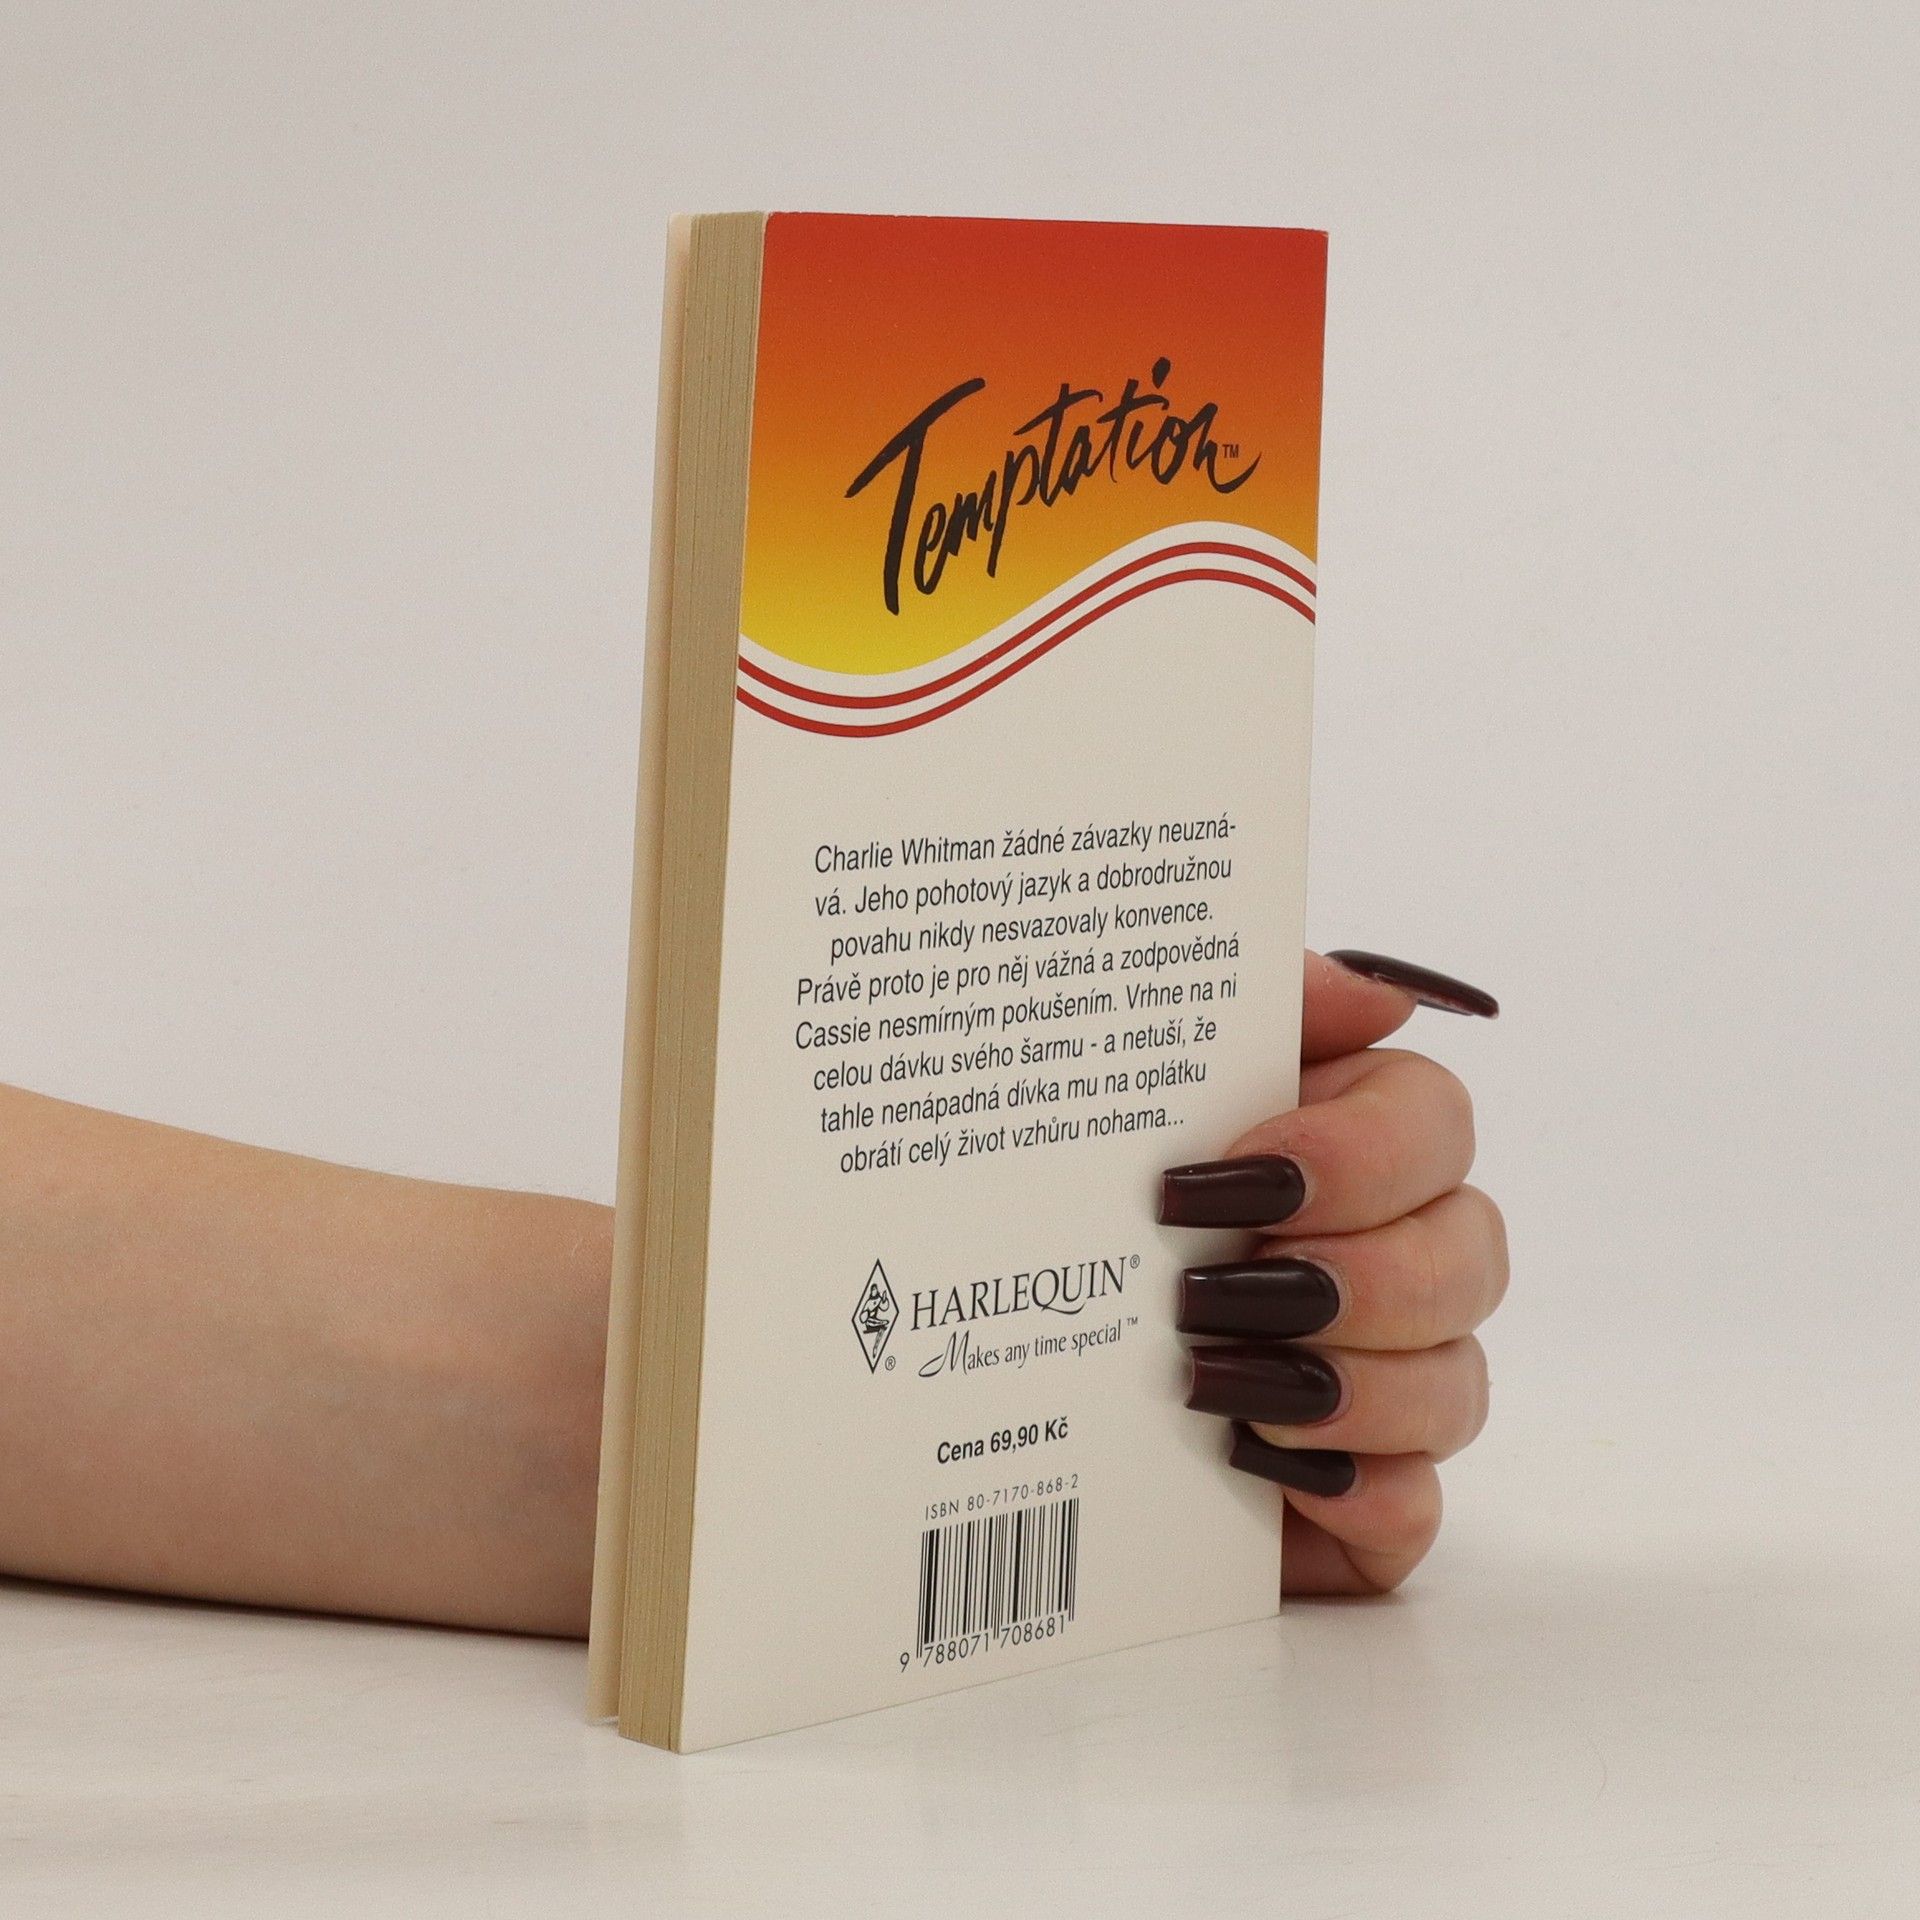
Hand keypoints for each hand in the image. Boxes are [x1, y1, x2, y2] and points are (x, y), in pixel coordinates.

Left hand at [1159, 949, 1504, 1594]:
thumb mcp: (1146, 1072)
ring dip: (1344, 1386)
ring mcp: (1390, 1384)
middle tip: (1215, 1292)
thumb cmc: (1096, 1189)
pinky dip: (1356, 1491)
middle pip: (1469, 1257)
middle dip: (1353, 1277)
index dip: (1360, 1153)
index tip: (1243, 1178)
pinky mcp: (1361, 1495)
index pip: (1436, 1122)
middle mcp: (1396, 1256)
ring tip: (1212, 1382)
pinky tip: (1263, 1469)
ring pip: (1455, 1385)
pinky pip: (1417, 1509)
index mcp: (1354, 1140)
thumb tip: (1380, 990)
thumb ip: (1259, 1008)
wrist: (998, 1346)